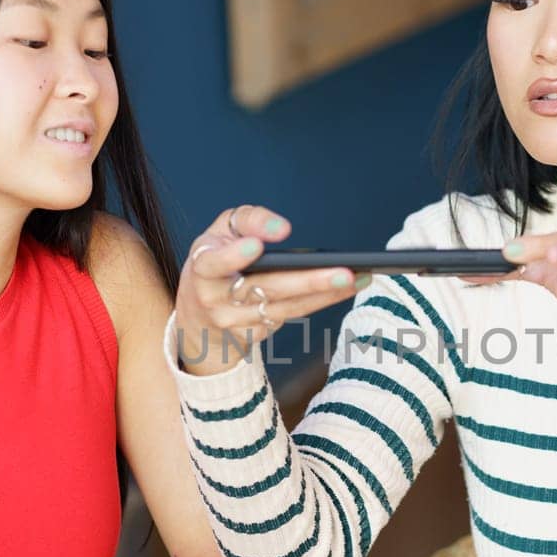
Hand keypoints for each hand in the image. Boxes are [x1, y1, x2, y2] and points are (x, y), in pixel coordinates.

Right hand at [174, 205, 366, 376]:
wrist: (197, 317)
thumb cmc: (216, 260)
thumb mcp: (220, 231)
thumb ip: (248, 220)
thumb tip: (281, 229)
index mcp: (202, 269)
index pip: (213, 263)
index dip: (232, 256)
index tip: (256, 246)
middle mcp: (216, 300)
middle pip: (266, 290)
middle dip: (308, 282)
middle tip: (344, 272)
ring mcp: (236, 323)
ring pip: (287, 308)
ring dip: (326, 294)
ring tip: (360, 278)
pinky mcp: (254, 336)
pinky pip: (292, 316)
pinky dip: (322, 301)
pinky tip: (348, 287)